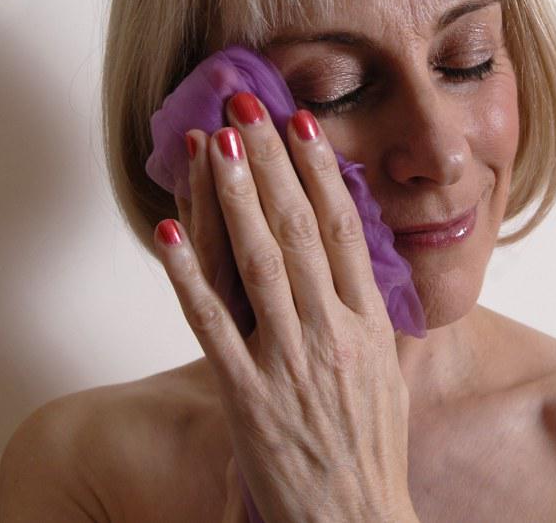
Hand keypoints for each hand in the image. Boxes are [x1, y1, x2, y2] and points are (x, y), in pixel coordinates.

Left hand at [153, 92, 417, 521]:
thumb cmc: (370, 450)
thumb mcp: (386, 374)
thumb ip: (372, 316)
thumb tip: (360, 266)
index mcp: (368, 325)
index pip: (342, 231)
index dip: (319, 173)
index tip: (301, 127)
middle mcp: (330, 333)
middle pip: (297, 230)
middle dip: (270, 162)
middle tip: (248, 106)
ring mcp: (286, 362)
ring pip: (257, 263)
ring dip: (234, 197)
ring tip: (215, 142)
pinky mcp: (246, 396)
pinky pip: (211, 326)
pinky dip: (188, 276)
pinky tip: (169, 231)